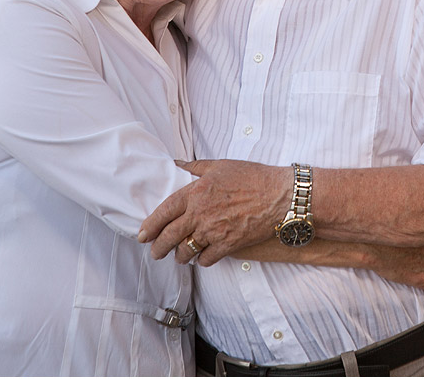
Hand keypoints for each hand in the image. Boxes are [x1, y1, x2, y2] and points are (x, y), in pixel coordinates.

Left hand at [138, 160, 289, 264]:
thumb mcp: (221, 165)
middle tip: (155, 253)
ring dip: (180, 256)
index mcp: (196, 192)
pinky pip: (206, 259)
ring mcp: (214, 231)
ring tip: (179, 256)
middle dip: (158, 248)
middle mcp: (201, 213)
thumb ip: (196, 167)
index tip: (142, 235)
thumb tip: (178, 163)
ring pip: (186, 251)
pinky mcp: (228, 245)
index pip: (164, 211)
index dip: (150, 225)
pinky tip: (202, 257)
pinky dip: (202, 260)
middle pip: (170, 236)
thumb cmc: (253, 177)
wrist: (281, 196)